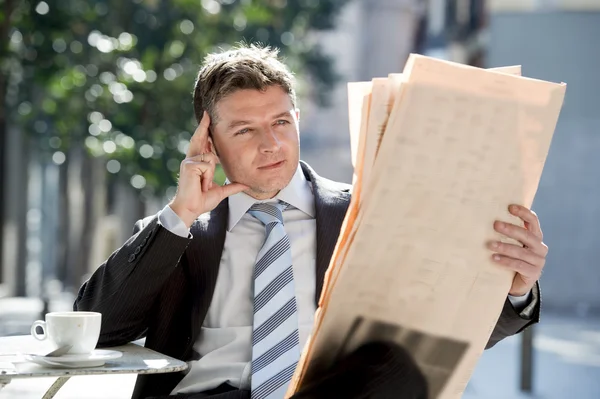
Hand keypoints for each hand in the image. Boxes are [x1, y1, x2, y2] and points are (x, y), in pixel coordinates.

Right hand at [169, 111, 247, 226]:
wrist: (190, 209)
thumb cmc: (201, 201)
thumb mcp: (220, 192)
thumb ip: (232, 187)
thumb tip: (245, 185)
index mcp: (197, 163)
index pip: (202, 144)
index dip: (204, 131)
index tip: (207, 119)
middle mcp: (191, 159)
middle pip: (199, 139)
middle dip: (203, 126)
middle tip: (207, 113)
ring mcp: (189, 161)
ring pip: (210, 158)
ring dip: (210, 174)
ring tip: (204, 185)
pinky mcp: (189, 165)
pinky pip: (207, 165)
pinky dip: (208, 176)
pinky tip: (202, 184)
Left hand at [488, 204, 547, 296]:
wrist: (517, 283)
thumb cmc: (512, 258)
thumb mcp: (511, 244)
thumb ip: (507, 233)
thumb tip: (489, 218)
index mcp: (536, 237)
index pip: (533, 221)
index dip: (523, 213)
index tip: (510, 207)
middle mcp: (540, 247)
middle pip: (527, 235)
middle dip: (511, 229)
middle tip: (496, 225)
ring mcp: (538, 261)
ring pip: (521, 251)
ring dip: (505, 247)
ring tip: (490, 245)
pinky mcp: (533, 273)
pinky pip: (519, 265)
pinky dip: (506, 261)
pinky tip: (494, 258)